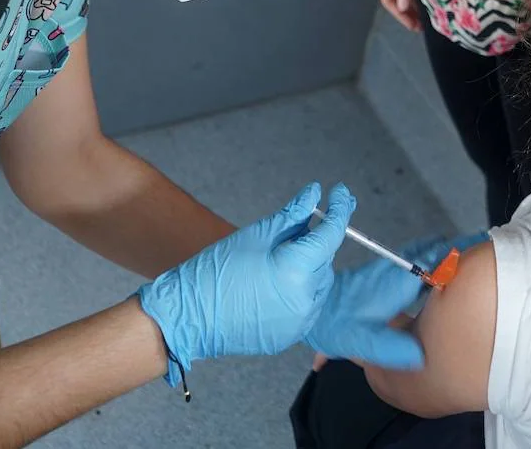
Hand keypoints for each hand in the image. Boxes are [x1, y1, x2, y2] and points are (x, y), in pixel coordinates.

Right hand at [138, 182, 353, 380]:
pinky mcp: (289, 336)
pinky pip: (306, 305)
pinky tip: (276, 283)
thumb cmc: (218, 269)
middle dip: (316, 241)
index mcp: (297, 270)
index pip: (332, 233)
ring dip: (309, 267)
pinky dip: (299, 290)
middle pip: (325, 259)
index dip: (340, 208)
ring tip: (280, 259)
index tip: (340, 192)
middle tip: (295, 230)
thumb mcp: (258, 233)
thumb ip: (294, 214)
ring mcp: (298, 323)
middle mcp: (305, 300)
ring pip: (318, 283)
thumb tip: (315, 193)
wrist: (189, 315)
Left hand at [307, 233, 488, 369]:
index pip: (434, 261)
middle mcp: (394, 271)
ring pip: (421, 253)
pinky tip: (436, 268)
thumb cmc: (335, 324)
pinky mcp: (382, 274)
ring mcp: (388, 270)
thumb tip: (424, 356)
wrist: (309, 307)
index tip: (480, 243)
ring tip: (466, 253)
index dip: (458, 252)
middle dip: (456, 248)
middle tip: (481, 246)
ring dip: (442, 251)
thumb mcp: (364, 342)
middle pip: (431, 252)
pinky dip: (429, 256)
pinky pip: (413, 259)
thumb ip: (394, 348)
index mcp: (397, 283)